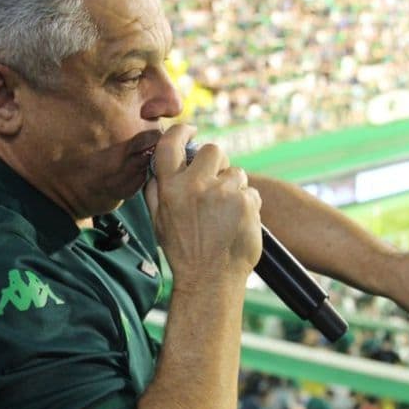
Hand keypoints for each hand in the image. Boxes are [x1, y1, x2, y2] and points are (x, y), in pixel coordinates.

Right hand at [144, 125, 261, 291]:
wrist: (210, 279)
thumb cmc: (184, 251)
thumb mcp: (159, 220)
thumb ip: (157, 190)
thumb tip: (159, 162)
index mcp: (169, 188)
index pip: (170, 144)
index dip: (181, 131)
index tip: (190, 129)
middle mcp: (194, 185)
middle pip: (213, 150)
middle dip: (218, 164)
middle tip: (216, 185)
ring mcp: (222, 192)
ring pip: (236, 172)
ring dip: (234, 187)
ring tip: (226, 214)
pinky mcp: (245, 201)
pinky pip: (250, 191)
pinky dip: (248, 205)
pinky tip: (238, 223)